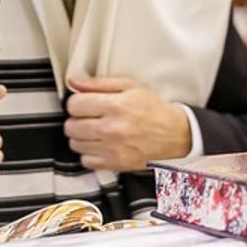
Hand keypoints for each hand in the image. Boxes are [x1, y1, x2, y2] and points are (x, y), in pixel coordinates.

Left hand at [64, 77, 190, 171]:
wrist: (176, 134)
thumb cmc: (153, 108)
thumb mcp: (129, 86)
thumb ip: (99, 83)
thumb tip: (74, 82)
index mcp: (115, 106)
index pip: (74, 105)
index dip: (76, 102)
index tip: (83, 103)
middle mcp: (112, 129)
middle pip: (71, 126)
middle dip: (76, 119)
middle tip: (88, 117)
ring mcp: (113, 149)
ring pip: (75, 144)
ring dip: (81, 137)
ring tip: (94, 131)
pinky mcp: (116, 164)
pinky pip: (86, 161)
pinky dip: (89, 153)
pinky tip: (99, 145)